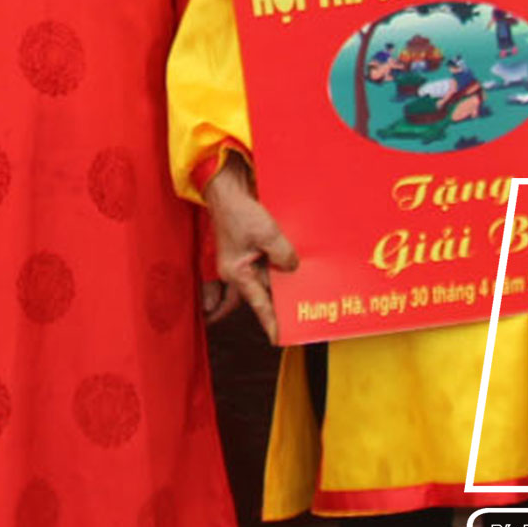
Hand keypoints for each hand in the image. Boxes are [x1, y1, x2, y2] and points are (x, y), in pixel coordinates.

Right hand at [206, 159, 298, 342]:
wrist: (227, 189)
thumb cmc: (239, 211)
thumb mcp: (267, 234)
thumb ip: (283, 254)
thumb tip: (293, 268)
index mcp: (237, 273)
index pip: (258, 304)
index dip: (270, 321)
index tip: (278, 337)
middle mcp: (238, 271)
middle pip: (264, 292)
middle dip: (279, 299)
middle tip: (297, 312)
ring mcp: (242, 261)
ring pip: (266, 278)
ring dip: (281, 278)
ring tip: (300, 284)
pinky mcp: (248, 249)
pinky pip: (266, 264)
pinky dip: (278, 263)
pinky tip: (291, 261)